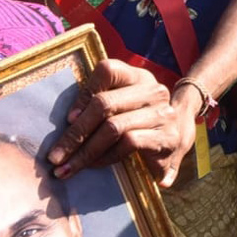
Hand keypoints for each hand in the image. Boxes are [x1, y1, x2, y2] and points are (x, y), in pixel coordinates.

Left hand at [46, 59, 192, 187]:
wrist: (180, 133)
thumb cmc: (140, 119)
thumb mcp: (122, 104)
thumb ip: (98, 103)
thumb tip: (67, 120)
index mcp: (138, 76)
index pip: (107, 70)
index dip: (84, 94)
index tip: (68, 118)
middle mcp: (153, 90)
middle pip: (105, 104)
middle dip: (75, 133)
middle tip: (55, 156)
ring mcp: (162, 114)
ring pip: (114, 127)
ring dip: (86, 151)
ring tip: (67, 167)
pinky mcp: (167, 138)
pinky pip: (129, 143)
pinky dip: (106, 156)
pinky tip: (94, 165)